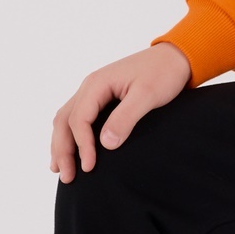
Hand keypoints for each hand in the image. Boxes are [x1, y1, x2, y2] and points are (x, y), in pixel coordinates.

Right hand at [50, 43, 191, 182]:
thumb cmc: (163, 73)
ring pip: (65, 120)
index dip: (82, 145)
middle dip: (63, 150)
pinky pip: (76, 117)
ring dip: (61, 144)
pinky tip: (71, 151)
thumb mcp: (147, 95)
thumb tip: (105, 144)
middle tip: (67, 177)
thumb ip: (126, 117)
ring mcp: (93, 92)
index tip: (89, 167)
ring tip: (59, 170)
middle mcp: (89, 86)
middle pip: (65, 121)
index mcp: (97, 84)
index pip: (79, 119)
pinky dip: (69, 135)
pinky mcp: (100, 98)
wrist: (175, 57)